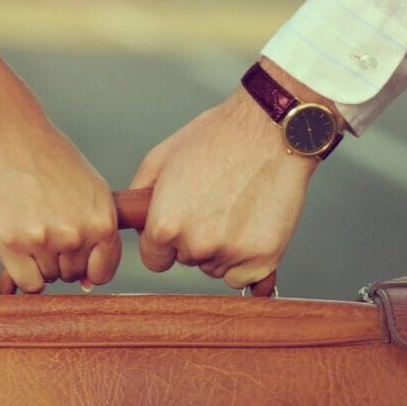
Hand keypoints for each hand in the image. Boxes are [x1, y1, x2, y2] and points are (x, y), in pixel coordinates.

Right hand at [0, 118, 119, 292]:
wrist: (9, 138)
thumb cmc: (50, 162)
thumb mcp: (90, 191)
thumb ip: (97, 233)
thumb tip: (89, 283)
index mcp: (102, 221)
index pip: (102, 272)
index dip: (88, 267)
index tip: (76, 256)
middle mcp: (77, 235)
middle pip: (73, 275)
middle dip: (62, 260)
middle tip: (46, 227)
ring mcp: (44, 241)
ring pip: (49, 278)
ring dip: (40, 262)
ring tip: (31, 225)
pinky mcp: (12, 245)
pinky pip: (28, 283)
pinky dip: (23, 273)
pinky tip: (19, 246)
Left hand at [130, 60, 336, 289]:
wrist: (272, 129)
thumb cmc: (219, 137)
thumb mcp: (162, 157)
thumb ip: (141, 195)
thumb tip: (134, 219)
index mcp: (165, 226)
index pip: (154, 259)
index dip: (166, 241)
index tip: (181, 223)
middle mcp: (196, 246)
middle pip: (187, 260)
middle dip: (196, 239)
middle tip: (214, 203)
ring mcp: (231, 255)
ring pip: (216, 267)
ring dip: (222, 248)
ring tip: (236, 207)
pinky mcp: (263, 260)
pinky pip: (244, 276)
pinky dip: (248, 259)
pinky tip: (253, 225)